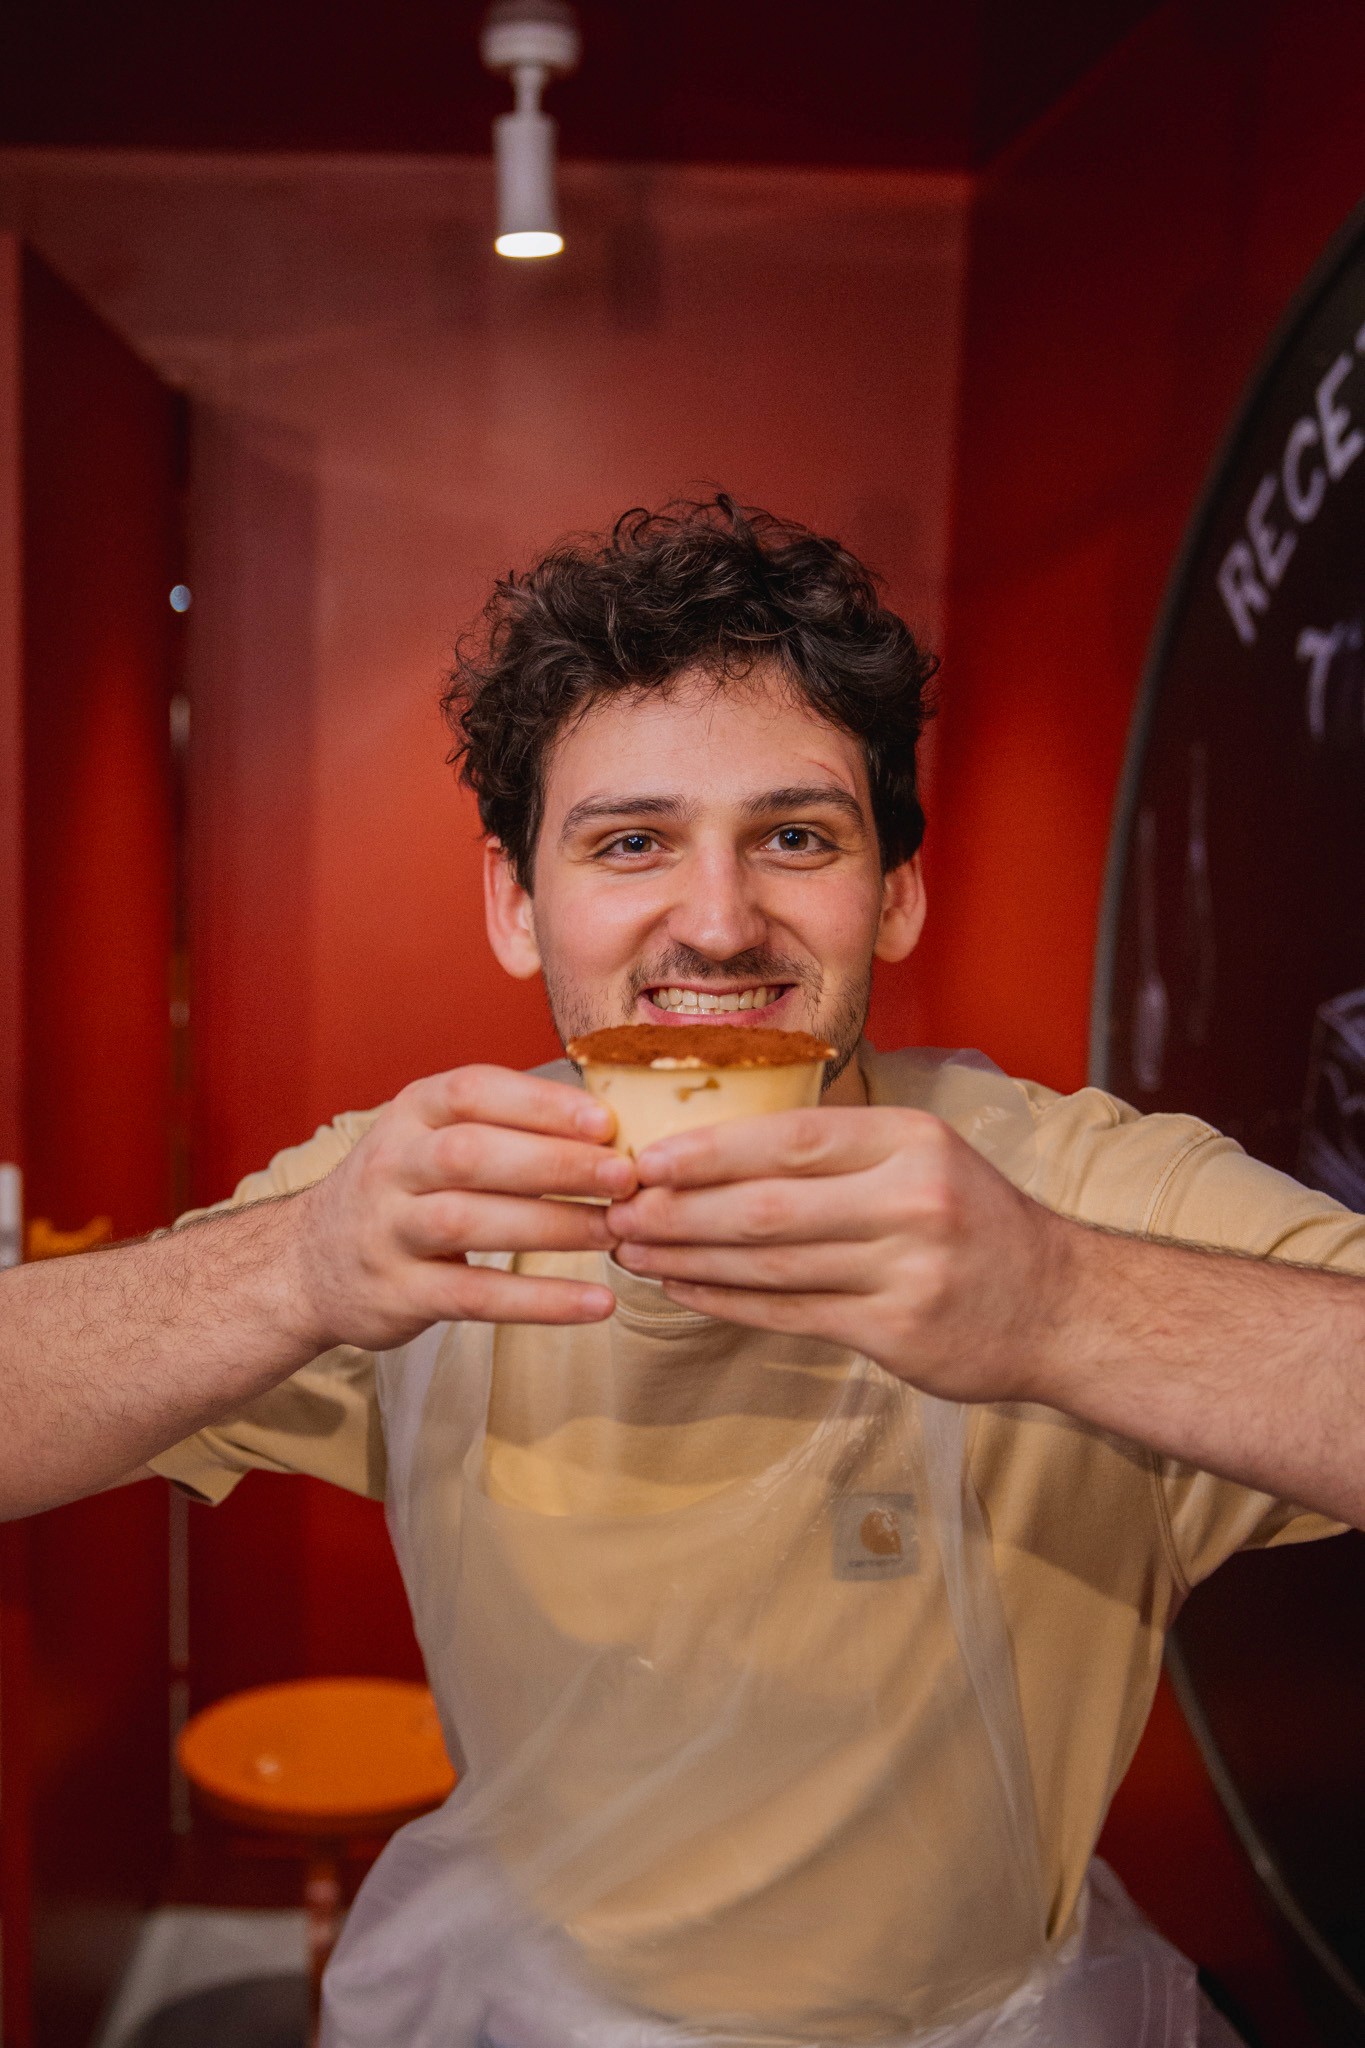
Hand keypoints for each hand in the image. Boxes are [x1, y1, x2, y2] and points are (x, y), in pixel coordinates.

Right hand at [295, 1067, 636, 1349]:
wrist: (310, 1263)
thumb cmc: (402, 1189)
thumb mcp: (431, 1137)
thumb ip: (502, 1126)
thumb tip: (609, 1127)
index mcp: (411, 1113)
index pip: (472, 1092)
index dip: (539, 1104)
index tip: (604, 1120)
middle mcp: (392, 1164)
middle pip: (470, 1154)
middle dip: (554, 1162)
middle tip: (624, 1176)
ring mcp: (389, 1230)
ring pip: (469, 1222)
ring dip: (552, 1226)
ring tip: (616, 1231)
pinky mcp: (399, 1293)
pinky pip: (475, 1297)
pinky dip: (540, 1301)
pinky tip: (596, 1302)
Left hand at [607, 1107, 1069, 1403]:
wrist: (1059, 1307)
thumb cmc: (972, 1223)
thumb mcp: (921, 1158)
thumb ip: (837, 1153)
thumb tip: (714, 1148)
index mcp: (910, 1141)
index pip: (792, 1138)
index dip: (710, 1151)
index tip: (645, 1160)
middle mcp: (911, 1200)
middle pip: (768, 1205)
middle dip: (680, 1210)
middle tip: (618, 1212)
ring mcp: (907, 1271)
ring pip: (771, 1264)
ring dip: (689, 1258)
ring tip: (634, 1251)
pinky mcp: (897, 1333)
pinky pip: (789, 1314)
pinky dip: (726, 1301)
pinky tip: (683, 1289)